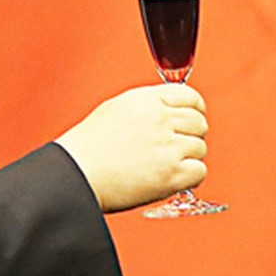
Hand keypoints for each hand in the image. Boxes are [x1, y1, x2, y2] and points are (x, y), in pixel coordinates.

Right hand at [56, 84, 209, 212]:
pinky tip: (172, 178)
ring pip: (200, 148)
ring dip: (187, 158)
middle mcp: (160, 119)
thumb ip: (148, 106)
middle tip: (173, 148)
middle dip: (190, 135)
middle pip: (199, 123)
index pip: (190, 97)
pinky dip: (189, 177)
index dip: (195, 110)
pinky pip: (199, 171)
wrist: (75, 174)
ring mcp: (167, 146)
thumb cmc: (88, 148)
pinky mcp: (170, 173)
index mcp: (147, 100)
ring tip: (164, 165)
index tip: (192, 119)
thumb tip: (170, 110)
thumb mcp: (116, 109)